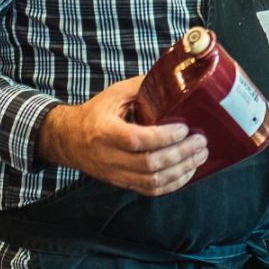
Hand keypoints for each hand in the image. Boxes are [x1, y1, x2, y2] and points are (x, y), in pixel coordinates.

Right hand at [37, 76, 206, 194]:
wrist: (67, 139)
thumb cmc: (95, 113)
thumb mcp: (114, 94)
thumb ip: (143, 86)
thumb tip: (174, 78)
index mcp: (104, 131)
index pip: (136, 140)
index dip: (164, 136)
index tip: (184, 128)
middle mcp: (108, 157)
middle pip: (149, 164)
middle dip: (181, 154)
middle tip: (200, 141)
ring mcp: (115, 174)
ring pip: (152, 181)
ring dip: (182, 170)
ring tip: (200, 155)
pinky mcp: (122, 183)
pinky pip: (150, 190)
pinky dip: (173, 183)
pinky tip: (188, 171)